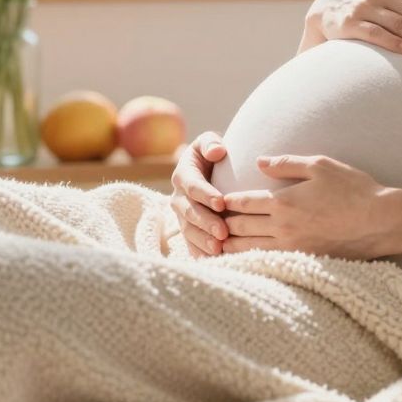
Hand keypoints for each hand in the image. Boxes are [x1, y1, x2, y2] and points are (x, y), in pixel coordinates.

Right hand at [169, 130, 230, 258]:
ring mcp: (181, 216)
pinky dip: (200, 252)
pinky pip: (190, 243)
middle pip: (189, 212)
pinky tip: (213, 260)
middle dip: (205, 222)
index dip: (206, 195)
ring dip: (202, 240)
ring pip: (188, 230)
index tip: (221, 203)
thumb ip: (211, 143)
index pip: (192, 186)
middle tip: (223, 232)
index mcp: (183, 175)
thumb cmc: (213, 153)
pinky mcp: (187, 229)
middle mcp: (178, 197)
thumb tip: (217, 151)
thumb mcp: (209, 142)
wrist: (211, 169)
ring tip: (218, 249)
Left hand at [218, 154, 391, 260]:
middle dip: (219, 224)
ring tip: (214, 244)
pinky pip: (266, 262)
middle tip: (204, 223)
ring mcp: (292, 247)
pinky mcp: (302, 260)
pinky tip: (242, 259)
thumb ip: (286, 163)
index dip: (223, 201)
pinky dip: (248, 260)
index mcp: (283, 202)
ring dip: (228, 246)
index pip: (241, 203)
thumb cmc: (353, 189)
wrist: (380, 221)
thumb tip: (259, 161)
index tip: (211, 199)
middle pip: (238, 228)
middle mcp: (282, 228)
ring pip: (248, 249)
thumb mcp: (320, 165)